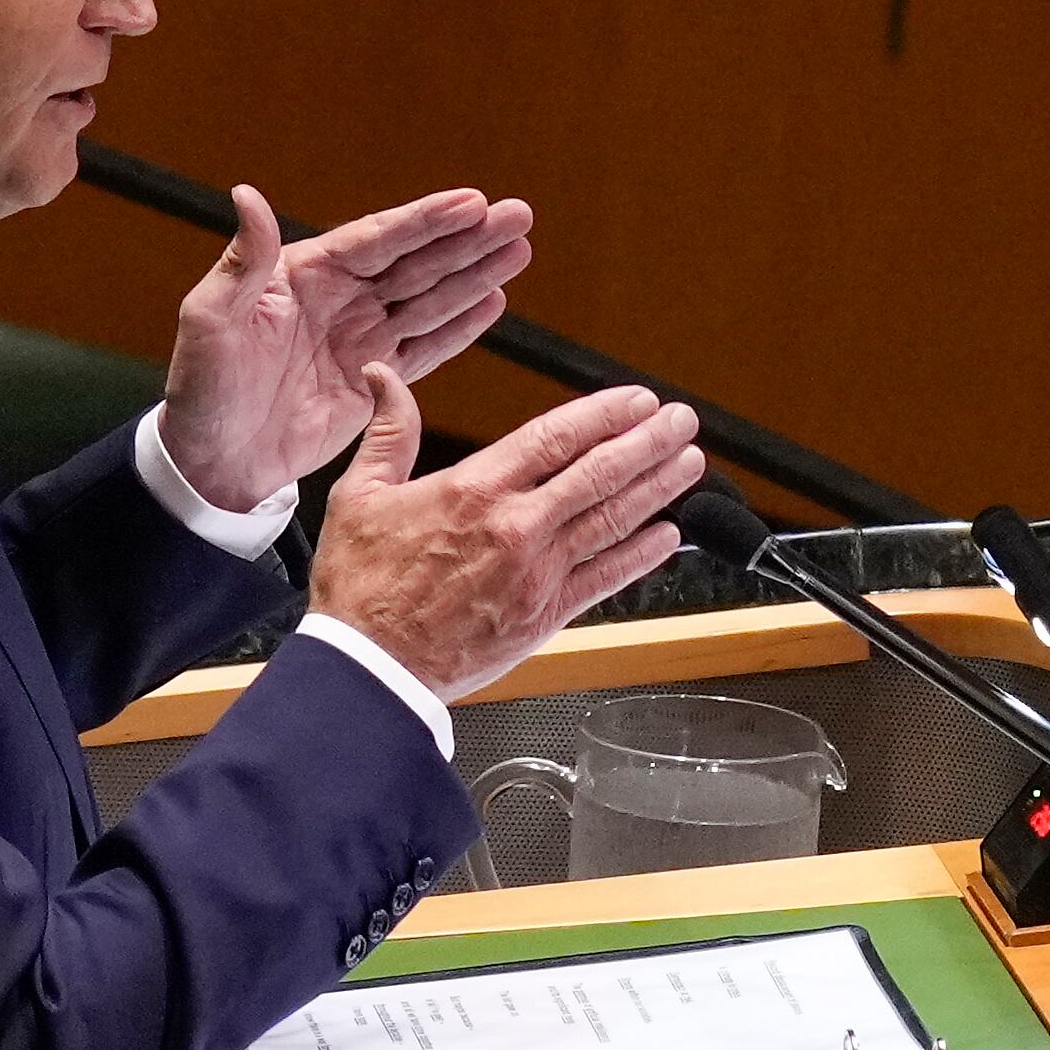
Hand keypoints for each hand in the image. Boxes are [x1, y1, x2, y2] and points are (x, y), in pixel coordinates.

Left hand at [159, 183, 535, 513]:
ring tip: (520, 249)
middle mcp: (342, 299)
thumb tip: (248, 195)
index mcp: (306, 275)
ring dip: (476, 274)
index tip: (473, 202)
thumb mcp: (211, 319)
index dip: (427, 221)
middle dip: (469, 239)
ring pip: (431, 299)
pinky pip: (428, 347)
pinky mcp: (376, 379)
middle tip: (518, 215)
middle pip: (418, 262)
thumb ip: (243, 260)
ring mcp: (363, 339)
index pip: (379, 240)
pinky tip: (494, 302)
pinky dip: (461, 326)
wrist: (211, 463)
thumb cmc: (201, 388)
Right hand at [307, 374, 705, 698]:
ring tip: (689, 463)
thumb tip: (384, 378)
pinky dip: (641, 555)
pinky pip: (606, 578)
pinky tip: (668, 536)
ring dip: (657, 489)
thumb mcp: (359, 495)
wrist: (369, 671)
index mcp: (474, 489)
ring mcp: (537, 571)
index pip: (557, 436)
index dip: (605, 414)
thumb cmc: (361, 589)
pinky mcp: (545, 614)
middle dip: (648, 443)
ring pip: (613, 520)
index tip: (637, 400)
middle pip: (599, 473)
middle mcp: (516, 526)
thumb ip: (388, 431)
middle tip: (680, 421)